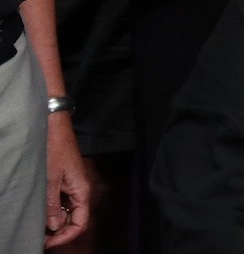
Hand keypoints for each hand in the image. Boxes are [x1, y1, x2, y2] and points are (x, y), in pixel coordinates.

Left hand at [44, 111, 89, 247]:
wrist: (53, 126)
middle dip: (59, 231)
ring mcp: (72, 184)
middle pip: (75, 218)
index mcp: (81, 190)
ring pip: (67, 210)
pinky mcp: (64, 179)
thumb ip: (53, 204)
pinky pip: (62, 200)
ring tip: (38, 226)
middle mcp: (79, 189)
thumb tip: (54, 226)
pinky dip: (53, 209)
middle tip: (40, 236)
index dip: (66, 236)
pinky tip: (41, 211)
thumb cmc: (54, 149)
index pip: (81, 222)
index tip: (49, 242)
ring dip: (55, 220)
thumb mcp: (49, 180)